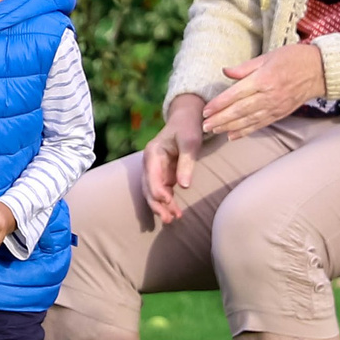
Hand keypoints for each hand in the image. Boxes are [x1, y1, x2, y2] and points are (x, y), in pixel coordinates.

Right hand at [142, 95, 206, 223]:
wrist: (186, 119)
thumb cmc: (188, 128)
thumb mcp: (190, 141)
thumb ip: (186, 162)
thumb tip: (184, 185)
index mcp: (153, 153)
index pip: (151, 176)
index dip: (157, 191)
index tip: (168, 201)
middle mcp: (150, 163)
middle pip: (148, 188)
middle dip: (157, 204)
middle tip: (169, 219)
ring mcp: (156, 169)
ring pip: (154, 192)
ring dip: (161, 206)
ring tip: (172, 220)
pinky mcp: (163, 174)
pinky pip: (162, 191)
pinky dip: (167, 202)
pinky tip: (175, 212)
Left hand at [199, 42, 328, 137]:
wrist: (319, 71)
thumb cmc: (292, 58)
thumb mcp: (267, 56)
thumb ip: (245, 67)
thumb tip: (225, 71)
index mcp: (264, 79)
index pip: (236, 94)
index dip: (219, 103)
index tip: (205, 110)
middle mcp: (269, 96)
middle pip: (239, 110)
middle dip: (220, 119)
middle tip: (204, 126)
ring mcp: (275, 107)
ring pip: (248, 120)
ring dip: (229, 127)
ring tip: (214, 131)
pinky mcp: (280, 114)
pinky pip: (260, 125)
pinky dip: (245, 131)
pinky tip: (232, 136)